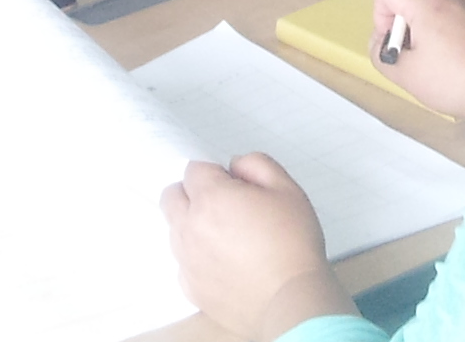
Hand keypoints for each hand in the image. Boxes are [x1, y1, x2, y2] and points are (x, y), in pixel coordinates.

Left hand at [163, 155, 346, 340]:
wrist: (292, 300)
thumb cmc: (293, 245)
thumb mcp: (286, 189)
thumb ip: (255, 164)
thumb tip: (235, 167)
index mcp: (211, 198)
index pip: (193, 169)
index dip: (215, 173)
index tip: (234, 185)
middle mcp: (190, 227)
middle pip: (172, 196)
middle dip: (192, 193)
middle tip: (222, 205)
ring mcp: (187, 260)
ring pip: (174, 229)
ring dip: (191, 224)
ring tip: (226, 237)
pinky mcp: (191, 288)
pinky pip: (183, 263)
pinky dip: (196, 258)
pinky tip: (224, 263)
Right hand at [367, 0, 464, 131]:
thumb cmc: (454, 81)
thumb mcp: (406, 75)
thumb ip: (380, 54)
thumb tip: (382, 42)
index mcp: (428, 5)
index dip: (381, 13)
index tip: (395, 41)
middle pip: (413, 1)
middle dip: (407, 28)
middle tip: (416, 60)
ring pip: (435, 12)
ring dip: (428, 33)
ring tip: (440, 65)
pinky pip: (457, 20)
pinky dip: (450, 36)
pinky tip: (460, 63)